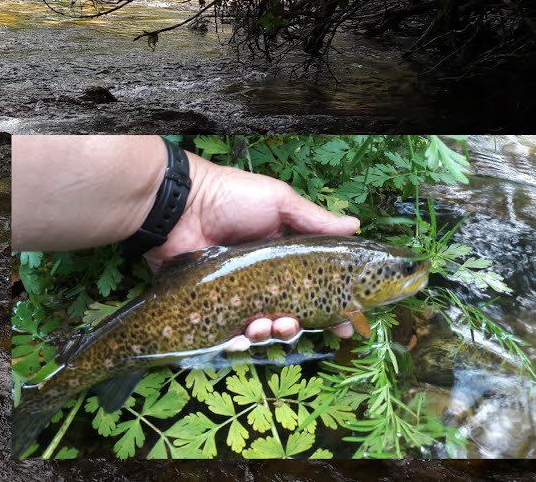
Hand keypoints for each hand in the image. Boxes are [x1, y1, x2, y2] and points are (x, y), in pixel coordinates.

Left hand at [150, 153, 362, 345]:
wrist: (179, 206)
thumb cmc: (230, 196)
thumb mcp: (278, 201)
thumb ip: (315, 219)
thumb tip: (356, 226)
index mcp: (280, 254)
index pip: (311, 285)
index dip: (330, 306)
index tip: (348, 323)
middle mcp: (260, 277)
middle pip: (288, 312)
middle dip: (296, 325)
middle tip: (295, 325)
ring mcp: (235, 293)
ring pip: (260, 326)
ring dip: (269, 332)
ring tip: (268, 326)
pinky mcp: (210, 305)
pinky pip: (227, 331)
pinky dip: (239, 339)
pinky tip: (243, 336)